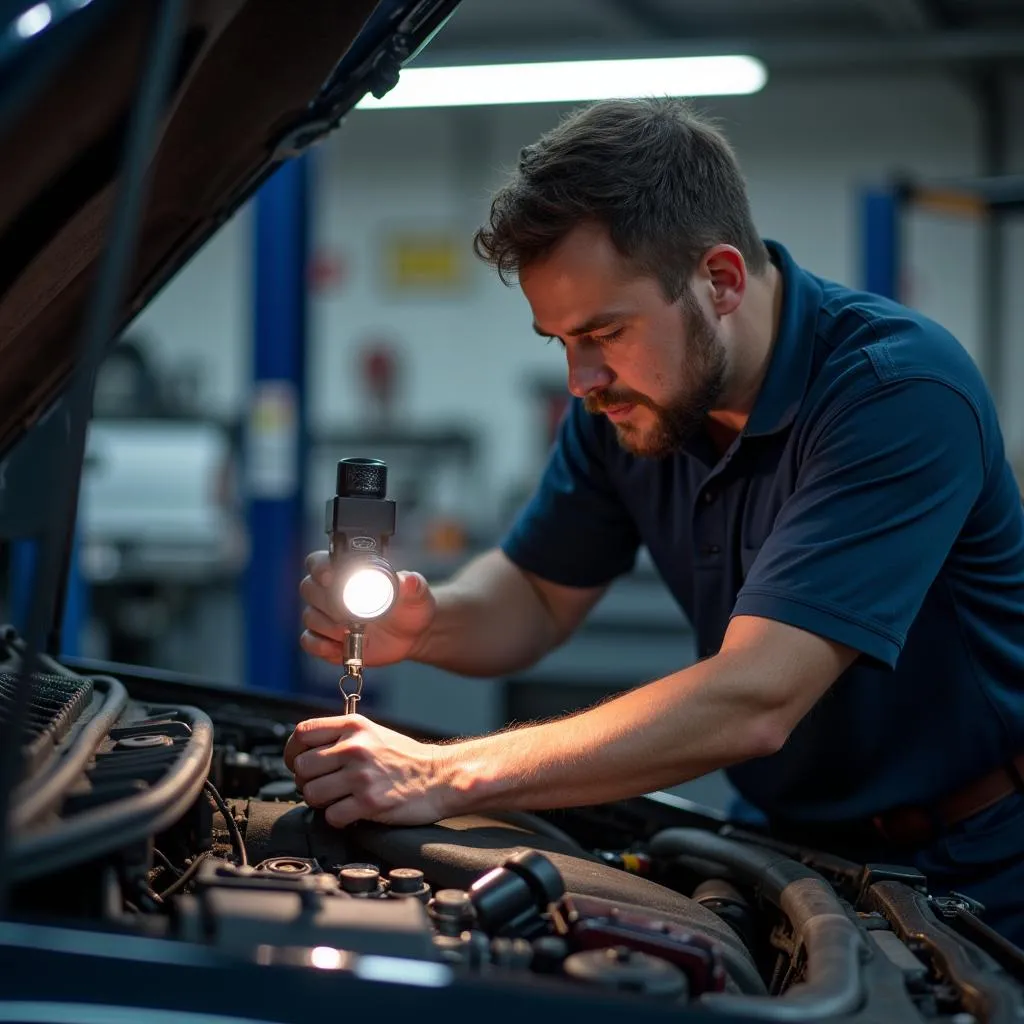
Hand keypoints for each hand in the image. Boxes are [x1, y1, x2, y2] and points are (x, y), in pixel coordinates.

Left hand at [283, 715, 456, 827]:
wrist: (439, 777)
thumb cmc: (405, 757)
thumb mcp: (372, 732)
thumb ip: (339, 736)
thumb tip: (304, 751)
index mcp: (353, 726)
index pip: (302, 733)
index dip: (293, 751)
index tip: (298, 762)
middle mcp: (355, 747)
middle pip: (301, 767)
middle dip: (306, 781)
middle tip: (322, 785)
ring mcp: (361, 776)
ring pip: (311, 794)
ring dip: (320, 802)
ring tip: (337, 799)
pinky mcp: (368, 803)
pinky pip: (331, 816)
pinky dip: (338, 818)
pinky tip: (351, 811)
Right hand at [299, 550, 436, 666]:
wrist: (412, 635)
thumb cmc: (410, 606)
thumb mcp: (416, 594)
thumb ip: (413, 585)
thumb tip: (409, 580)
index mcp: (347, 572)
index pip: (318, 562)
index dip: (319, 567)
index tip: (330, 576)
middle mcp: (331, 592)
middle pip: (309, 589)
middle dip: (326, 601)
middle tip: (349, 612)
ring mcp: (326, 617)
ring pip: (310, 616)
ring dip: (328, 625)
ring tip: (352, 631)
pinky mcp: (326, 640)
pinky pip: (309, 642)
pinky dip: (321, 646)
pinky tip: (340, 646)